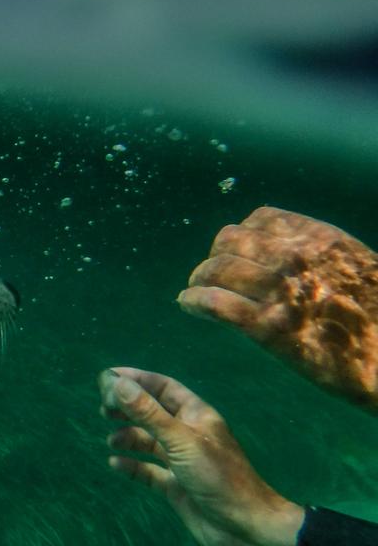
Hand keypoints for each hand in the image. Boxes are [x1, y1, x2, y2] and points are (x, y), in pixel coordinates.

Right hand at [98, 368, 303, 545]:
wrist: (244, 527)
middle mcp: (188, 434)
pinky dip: (131, 466)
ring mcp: (181, 460)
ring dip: (128, 437)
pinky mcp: (176, 485)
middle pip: (152, 412)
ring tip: (111, 440)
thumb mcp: (181, 441)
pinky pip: (148, 471)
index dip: (136, 379)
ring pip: (148, 441)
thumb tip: (116, 382)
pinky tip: (116, 464)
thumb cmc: (219, 477)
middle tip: (103, 409)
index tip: (108, 377)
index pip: (163, 387)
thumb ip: (148, 413)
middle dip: (127, 408)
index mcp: (196, 416)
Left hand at [178, 206, 377, 408]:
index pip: (261, 219)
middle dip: (216, 256)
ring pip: (216, 269)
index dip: (243, 235)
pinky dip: (194, 301)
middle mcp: (295, 258)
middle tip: (210, 275)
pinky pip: (215, 303)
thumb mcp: (358, 267)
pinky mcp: (269, 328)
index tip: (236, 251)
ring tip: (195, 289)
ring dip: (199, 279)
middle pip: (230, 241)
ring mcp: (280, 291)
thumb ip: (320, 256)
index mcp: (320, 239)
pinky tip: (189, 305)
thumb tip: (284, 253)